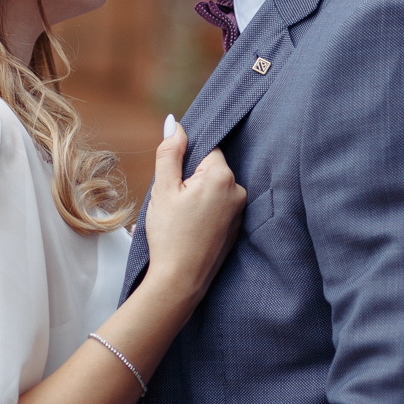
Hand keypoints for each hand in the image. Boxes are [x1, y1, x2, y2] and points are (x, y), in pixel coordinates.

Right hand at [141, 120, 246, 304]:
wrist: (180, 280)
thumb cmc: (170, 235)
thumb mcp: (163, 188)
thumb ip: (170, 152)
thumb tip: (174, 123)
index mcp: (222, 176)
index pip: (206, 148)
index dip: (185, 160)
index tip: (174, 179)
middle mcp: (238, 190)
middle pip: (210, 168)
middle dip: (190, 178)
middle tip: (173, 202)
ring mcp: (240, 211)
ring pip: (213, 189)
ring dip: (196, 195)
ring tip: (180, 218)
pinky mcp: (236, 227)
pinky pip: (218, 207)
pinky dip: (204, 211)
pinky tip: (190, 228)